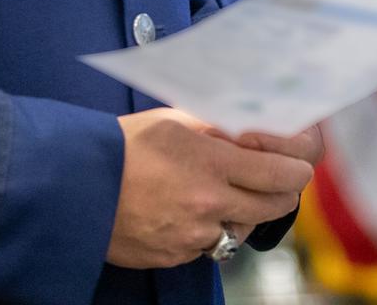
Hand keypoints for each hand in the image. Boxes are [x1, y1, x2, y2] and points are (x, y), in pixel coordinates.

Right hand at [107, 108, 315, 267]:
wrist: (74, 188)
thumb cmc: (120, 146)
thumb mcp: (173, 120)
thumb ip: (217, 124)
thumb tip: (253, 124)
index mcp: (212, 163)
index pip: (282, 173)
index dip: (299, 166)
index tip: (302, 160)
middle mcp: (209, 203)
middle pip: (274, 206)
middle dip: (283, 191)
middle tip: (279, 179)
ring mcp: (193, 234)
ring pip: (243, 229)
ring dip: (245, 213)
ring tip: (229, 193)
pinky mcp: (176, 256)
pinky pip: (209, 247)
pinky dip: (209, 231)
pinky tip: (192, 211)